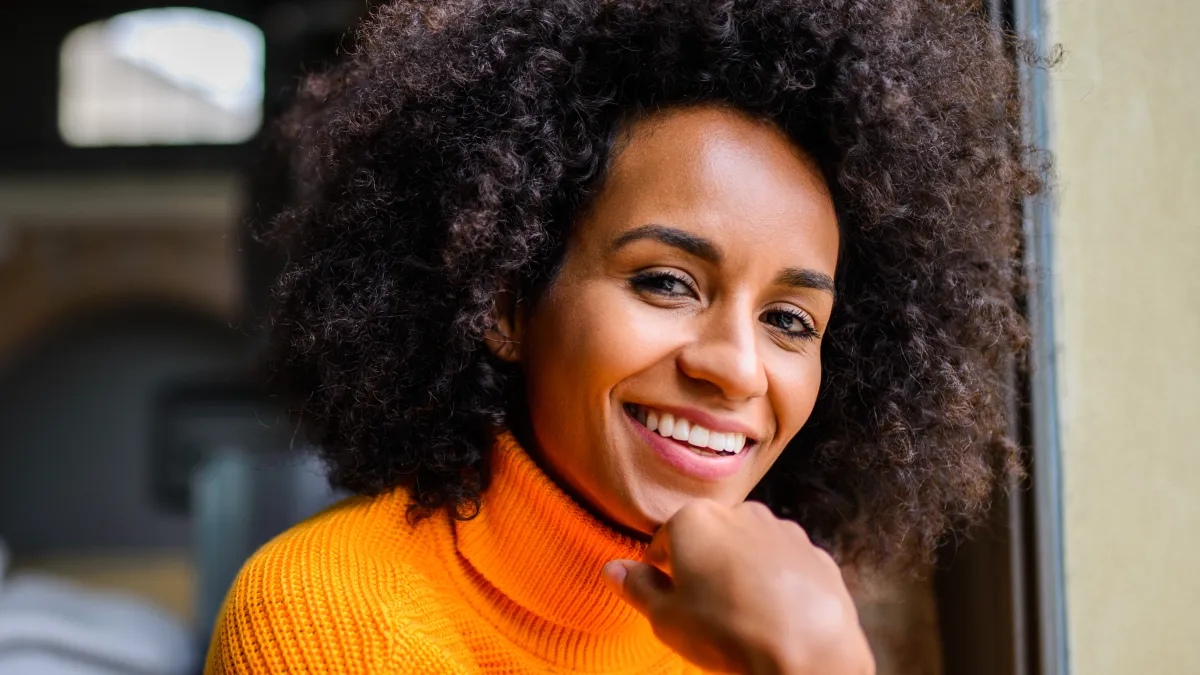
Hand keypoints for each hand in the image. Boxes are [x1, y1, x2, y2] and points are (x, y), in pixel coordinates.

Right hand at [602, 500, 874, 674]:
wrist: (808, 655)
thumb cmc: (727, 633)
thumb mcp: (666, 619)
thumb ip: (637, 587)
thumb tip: (612, 568)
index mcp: (695, 519)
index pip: (664, 540)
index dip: (663, 572)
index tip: (672, 600)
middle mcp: (741, 511)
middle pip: (711, 537)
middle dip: (706, 566)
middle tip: (707, 609)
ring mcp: (784, 530)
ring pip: (750, 547)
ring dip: (743, 571)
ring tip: (744, 615)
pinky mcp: (816, 553)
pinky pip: (786, 565)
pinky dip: (779, 583)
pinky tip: (776, 615)